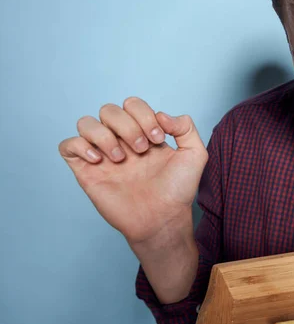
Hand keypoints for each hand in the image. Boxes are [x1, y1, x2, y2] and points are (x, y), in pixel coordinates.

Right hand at [59, 97, 207, 244]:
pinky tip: (99, 161)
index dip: (144, 115)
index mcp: (143, 133)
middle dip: (127, 125)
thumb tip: (161, 115)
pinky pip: (67, 145)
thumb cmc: (178, 190)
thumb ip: (186, 127)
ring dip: (104, 135)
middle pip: (109, 110)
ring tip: (121, 157)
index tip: (158, 139)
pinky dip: (80, 146)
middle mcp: (121, 141)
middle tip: (141, 150)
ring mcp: (103, 156)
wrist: (163, 218)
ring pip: (86, 122)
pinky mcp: (87, 172)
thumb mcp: (195, 154)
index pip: (132, 104)